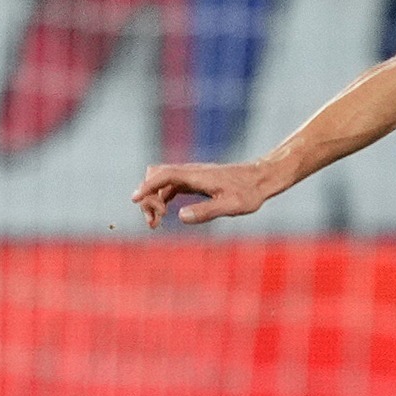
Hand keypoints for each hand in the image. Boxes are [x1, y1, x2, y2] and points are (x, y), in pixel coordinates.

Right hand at [132, 160, 285, 226]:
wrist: (261, 178)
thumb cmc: (249, 192)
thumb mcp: (231, 206)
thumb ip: (206, 211)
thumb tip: (180, 216)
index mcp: (196, 176)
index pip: (163, 175)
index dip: (146, 186)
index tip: (134, 199)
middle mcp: (191, 173)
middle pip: (156, 176)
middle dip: (147, 196)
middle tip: (154, 221)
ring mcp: (191, 176)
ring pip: (161, 182)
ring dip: (153, 199)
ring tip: (155, 223)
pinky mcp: (194, 181)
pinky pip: (169, 186)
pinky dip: (161, 198)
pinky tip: (165, 213)